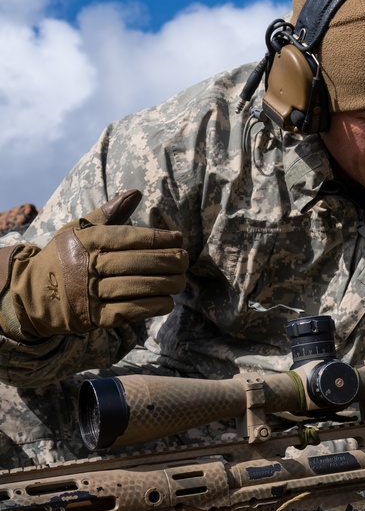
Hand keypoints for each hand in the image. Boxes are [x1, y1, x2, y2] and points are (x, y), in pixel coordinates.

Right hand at [0, 190, 187, 340]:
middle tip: (185, 260)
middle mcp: (87, 266)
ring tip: (181, 281)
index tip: (179, 239)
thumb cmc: (65, 256)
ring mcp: (90, 293)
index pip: (127, 237)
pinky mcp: (93, 317)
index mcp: (86, 241)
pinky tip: (167, 301)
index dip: (157, 238)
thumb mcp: (80, 230)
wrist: (33, 293)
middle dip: (168, 261)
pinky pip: (129, 311)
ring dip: (165, 285)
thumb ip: (109, 213)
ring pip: (137, 287)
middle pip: (137, 263)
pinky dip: (153, 306)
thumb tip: (136, 194)